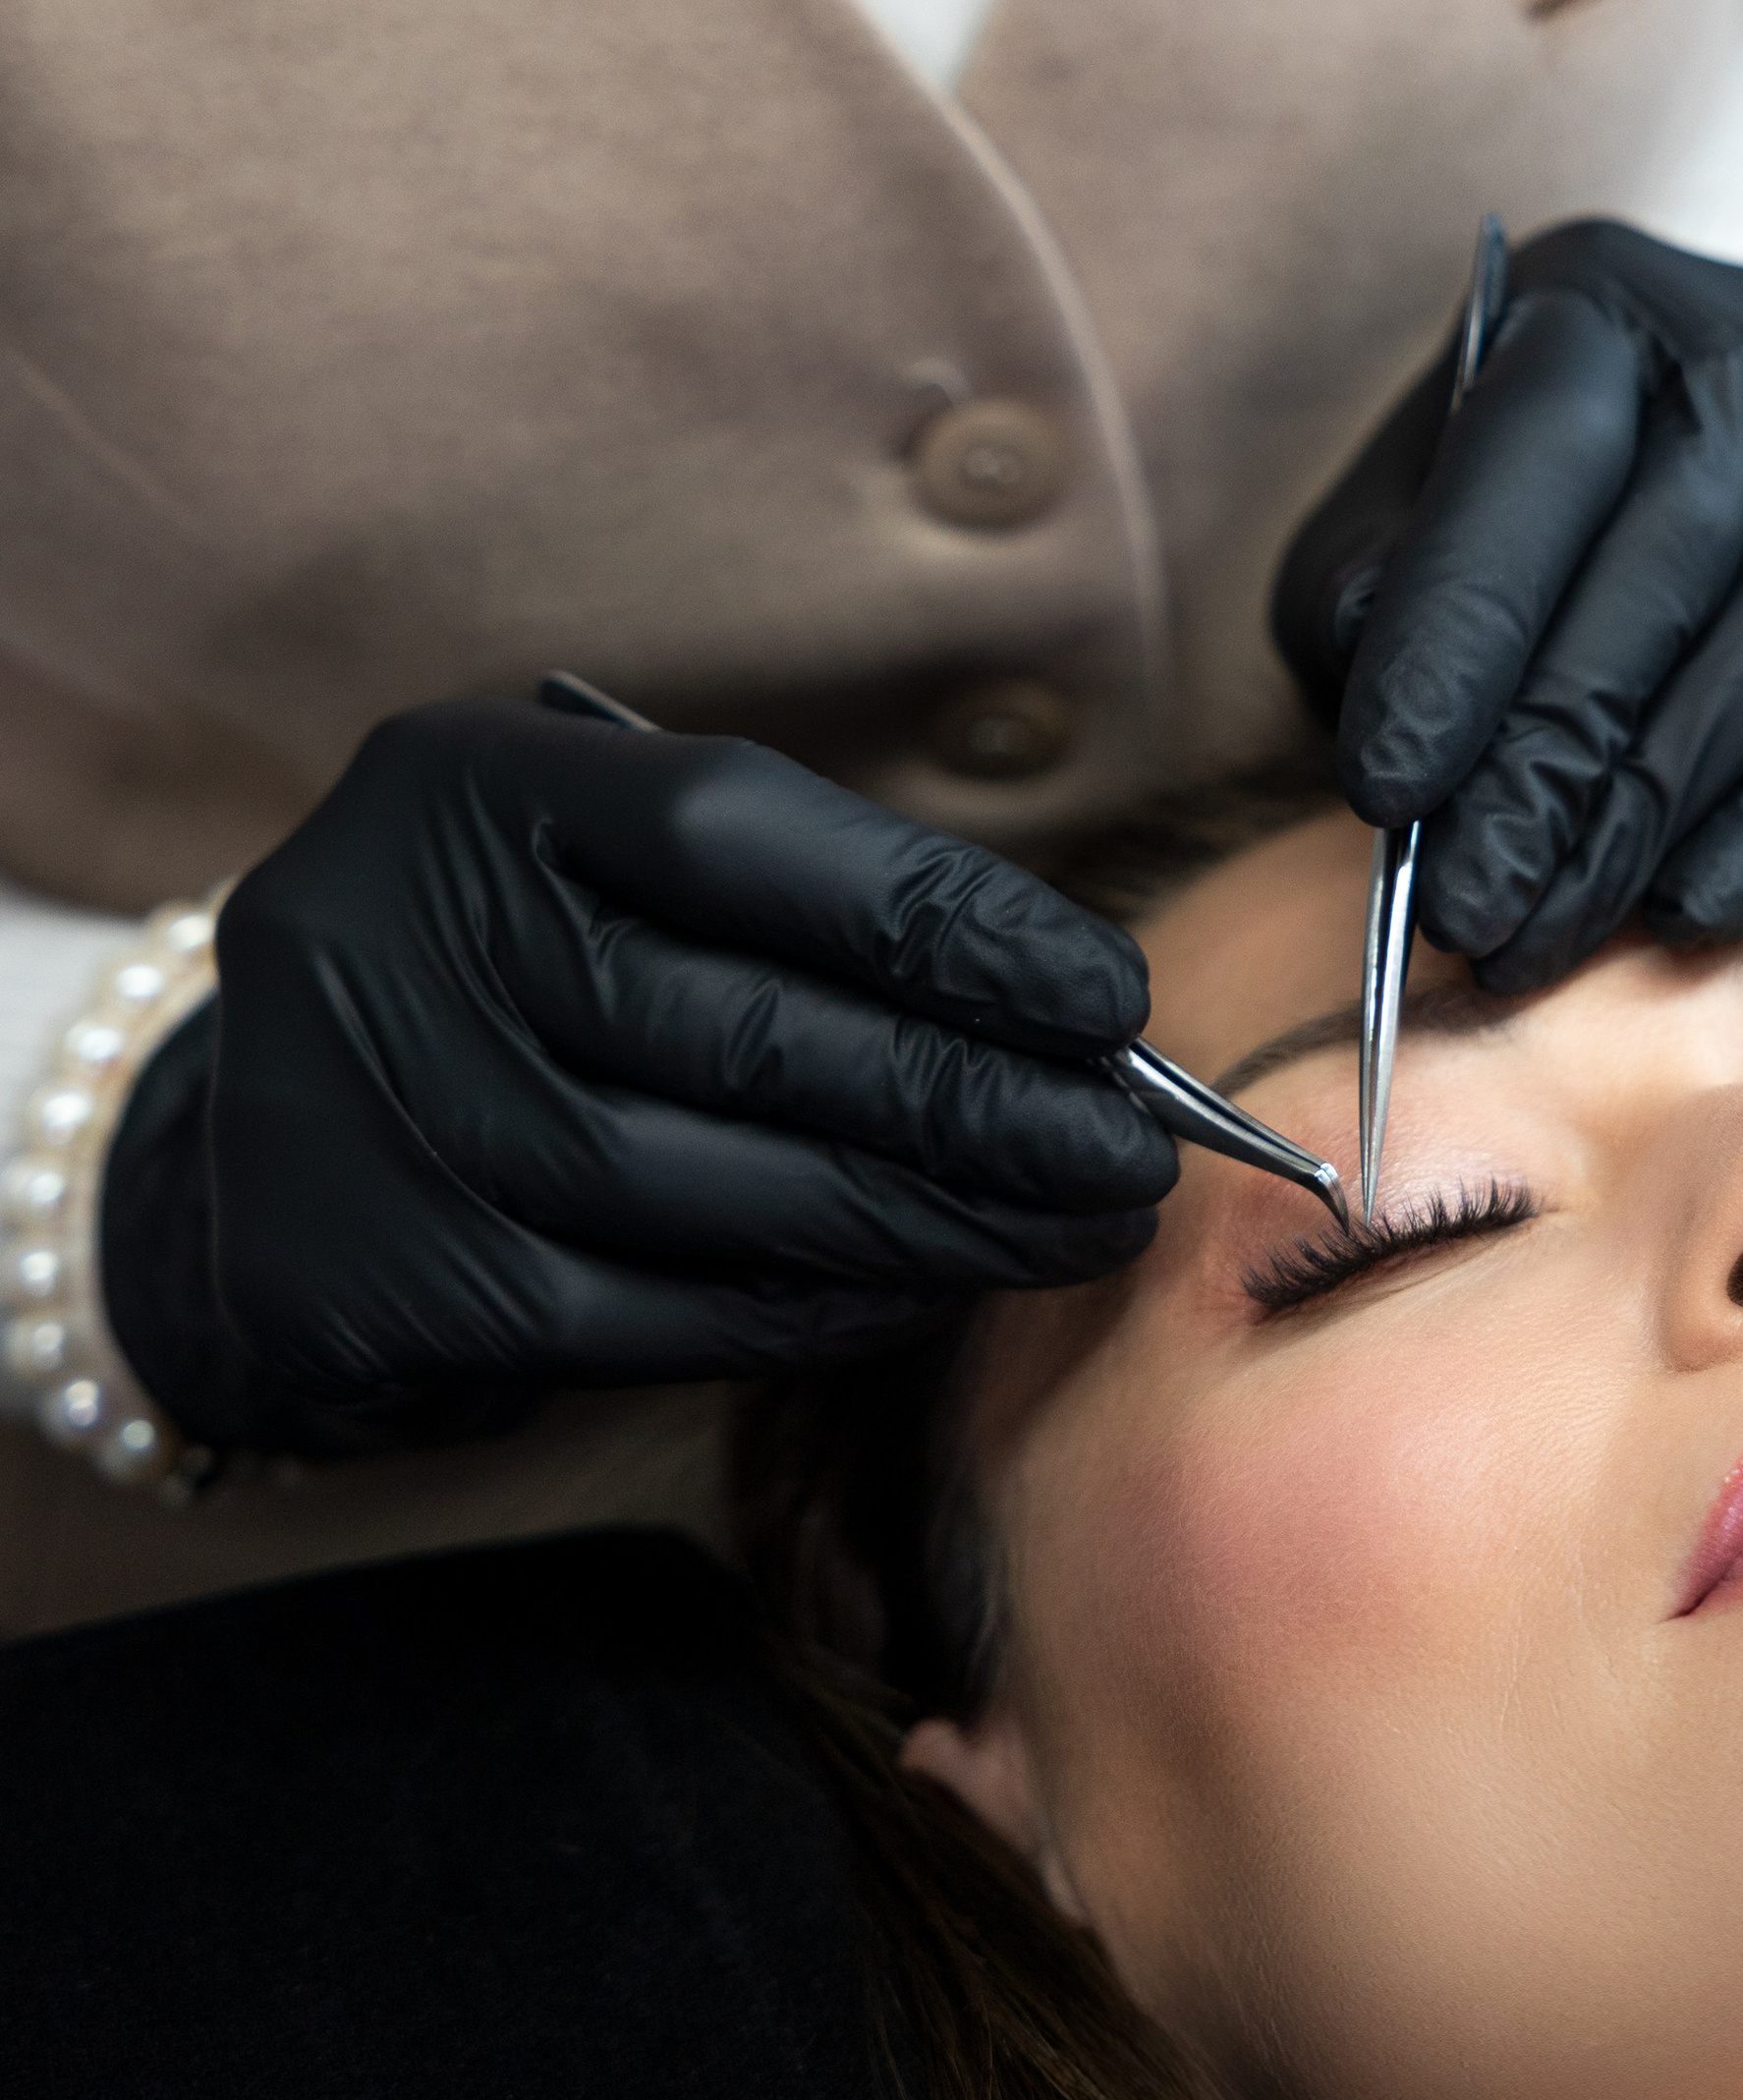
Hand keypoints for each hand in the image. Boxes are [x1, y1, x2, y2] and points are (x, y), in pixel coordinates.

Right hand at [102, 700, 1174, 1452]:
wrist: (249, 1150)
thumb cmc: (502, 977)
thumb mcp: (591, 869)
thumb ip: (786, 901)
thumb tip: (1063, 1006)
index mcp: (467, 783)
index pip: (740, 833)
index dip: (945, 919)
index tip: (1109, 995)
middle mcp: (398, 935)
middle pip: (749, 1028)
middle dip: (981, 1096)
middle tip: (1136, 1145)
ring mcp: (381, 1119)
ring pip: (725, 1189)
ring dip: (935, 1219)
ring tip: (1075, 1225)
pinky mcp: (385, 1291)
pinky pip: (664, 1315)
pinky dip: (823, 1307)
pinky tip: (931, 1287)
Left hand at [1271, 220, 1742, 987]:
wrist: (1714, 448)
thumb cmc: (1513, 503)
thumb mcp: (1398, 502)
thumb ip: (1365, 588)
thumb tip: (1402, 741)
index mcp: (1594, 303)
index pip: (1533, 454)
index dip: (1462, 632)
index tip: (1385, 795)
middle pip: (1666, 566)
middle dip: (1552, 764)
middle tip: (1466, 910)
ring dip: (1652, 817)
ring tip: (1545, 932)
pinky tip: (1683, 907)